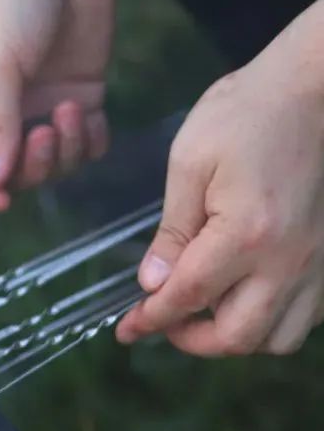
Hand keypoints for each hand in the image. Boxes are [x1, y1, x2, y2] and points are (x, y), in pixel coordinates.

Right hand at [0, 0, 113, 210]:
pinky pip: (84, 143)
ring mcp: (39, 105)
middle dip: (30, 166)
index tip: (0, 197)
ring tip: (71, 110)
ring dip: (63, 151)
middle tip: (45, 134)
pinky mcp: (78, 94)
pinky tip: (92, 114)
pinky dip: (90, 141)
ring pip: (50, 163)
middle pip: (8, 172)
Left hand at [117, 15, 323, 356]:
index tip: (126, 330)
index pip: (187, 298)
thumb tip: (152, 284)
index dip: (151, 320)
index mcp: (245, 235)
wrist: (314, 90)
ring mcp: (317, 264)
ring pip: (277, 339)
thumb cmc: (245, 114)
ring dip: (236, 336)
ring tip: (209, 311)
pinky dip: (274, 323)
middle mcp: (288, 260)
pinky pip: (307, 319)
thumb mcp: (190, 163)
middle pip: (237, 337)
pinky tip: (250, 297)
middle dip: (192, 340)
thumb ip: (172, 230)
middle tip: (166, 320)